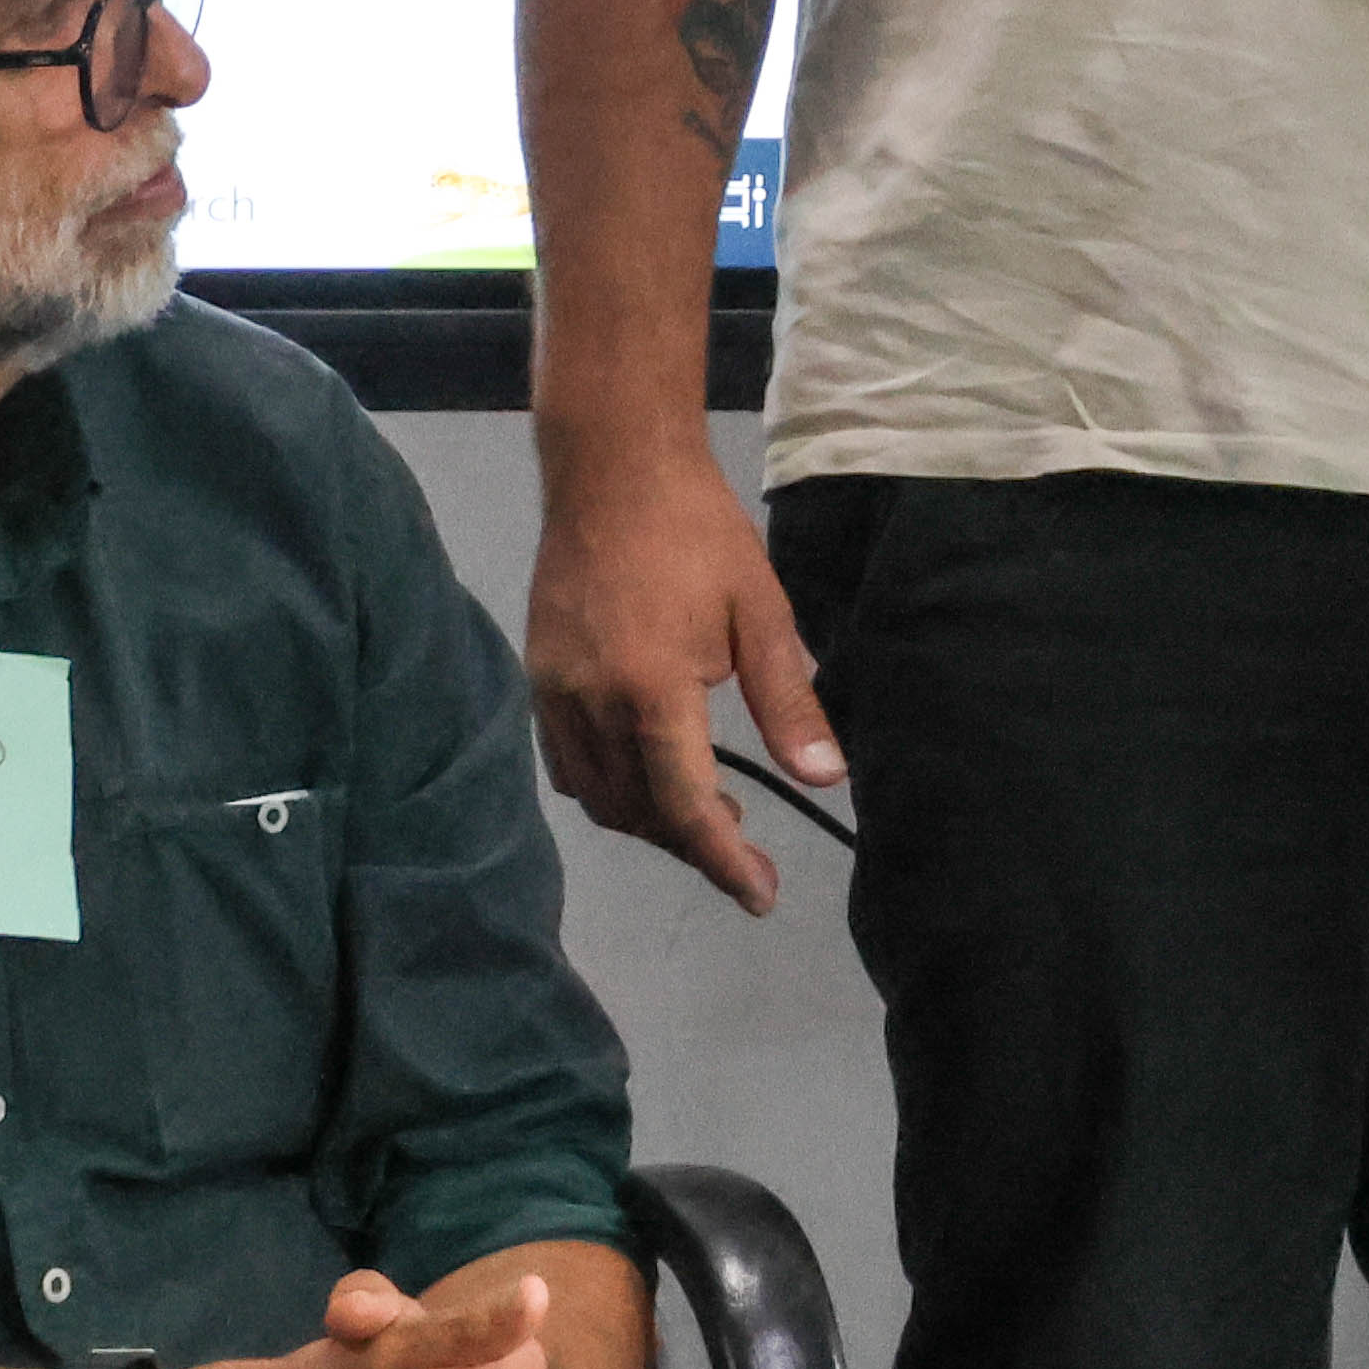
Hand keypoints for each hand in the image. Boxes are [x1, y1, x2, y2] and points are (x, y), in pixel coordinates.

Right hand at [523, 422, 835, 917]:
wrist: (613, 472)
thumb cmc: (700, 534)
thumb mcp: (763, 614)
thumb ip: (789, 703)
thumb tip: (828, 777)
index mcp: (651, 690)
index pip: (685, 805)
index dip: (723, 861)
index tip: (760, 896)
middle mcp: (591, 704)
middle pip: (639, 811)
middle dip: (693, 846)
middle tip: (748, 857)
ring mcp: (555, 694)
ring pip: (599, 797)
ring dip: (652, 822)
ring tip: (710, 817)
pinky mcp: (539, 679)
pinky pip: (570, 765)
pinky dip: (613, 789)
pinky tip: (652, 776)